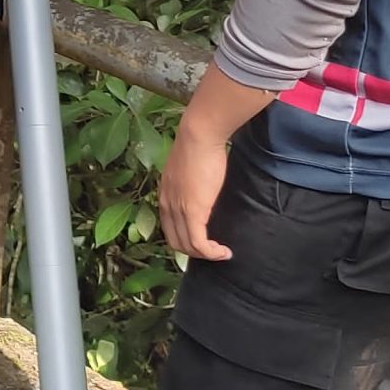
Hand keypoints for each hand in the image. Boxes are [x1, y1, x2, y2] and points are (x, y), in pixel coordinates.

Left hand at [159, 121, 235, 260]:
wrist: (199, 135)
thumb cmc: (199, 146)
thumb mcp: (188, 170)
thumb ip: (190, 185)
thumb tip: (202, 194)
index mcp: (165, 195)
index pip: (170, 228)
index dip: (186, 239)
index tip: (204, 241)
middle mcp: (167, 205)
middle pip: (176, 242)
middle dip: (195, 251)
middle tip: (214, 250)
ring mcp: (178, 209)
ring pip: (187, 246)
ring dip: (206, 255)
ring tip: (222, 253)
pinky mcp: (193, 211)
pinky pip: (199, 243)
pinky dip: (211, 253)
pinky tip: (224, 252)